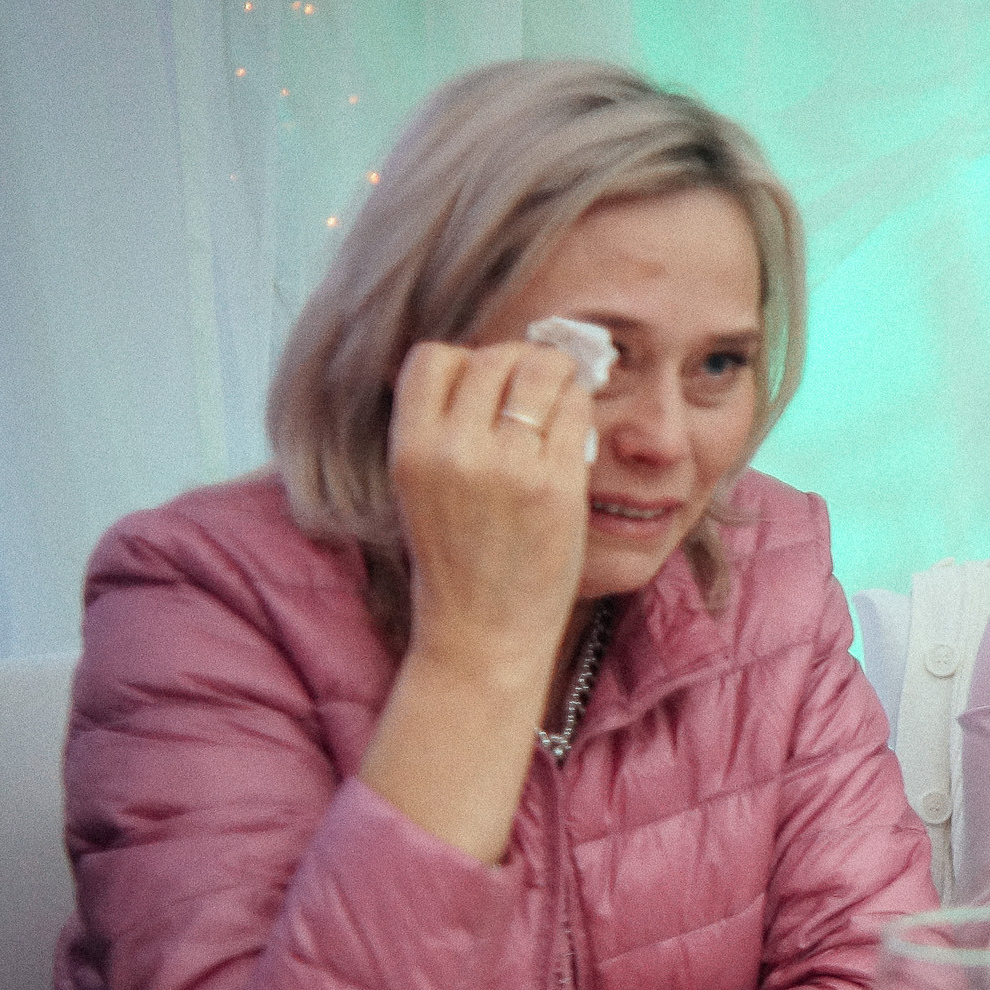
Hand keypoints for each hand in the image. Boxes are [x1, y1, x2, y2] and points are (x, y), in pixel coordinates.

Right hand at [388, 340, 596, 681]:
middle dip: (520, 363)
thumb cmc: (457, 561)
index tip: (487, 385)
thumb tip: (477, 364)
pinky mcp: (556, 484)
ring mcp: (509, 466)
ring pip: (542, 371)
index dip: (466, 361)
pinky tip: (573, 433)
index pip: (434, 357)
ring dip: (557, 377)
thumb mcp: (419, 488)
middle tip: (535, 390)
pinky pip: (576, 410)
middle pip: (495, 357)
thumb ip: (439, 430)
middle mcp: (455, 451)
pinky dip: (579, 409)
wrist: (483, 633)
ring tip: (558, 401)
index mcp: (411, 450)